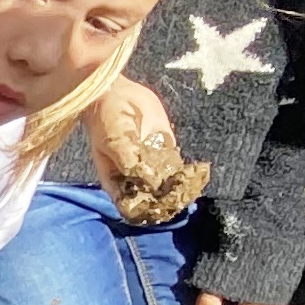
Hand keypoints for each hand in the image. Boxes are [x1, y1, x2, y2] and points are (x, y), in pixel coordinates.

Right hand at [86, 77, 205, 223]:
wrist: (116, 93)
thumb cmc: (105, 120)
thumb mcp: (114, 141)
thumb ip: (131, 162)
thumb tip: (152, 182)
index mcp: (116, 181)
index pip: (130, 206)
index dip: (143, 210)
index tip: (158, 207)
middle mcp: (133, 178)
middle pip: (152, 198)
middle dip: (166, 200)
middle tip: (179, 197)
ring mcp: (150, 165)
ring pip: (167, 184)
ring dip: (180, 187)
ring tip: (192, 184)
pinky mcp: (166, 150)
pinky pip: (178, 166)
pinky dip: (188, 172)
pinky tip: (198, 172)